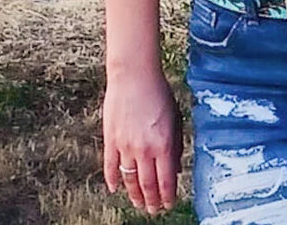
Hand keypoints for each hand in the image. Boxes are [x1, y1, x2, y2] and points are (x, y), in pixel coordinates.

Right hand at [103, 66, 181, 214]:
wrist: (134, 75)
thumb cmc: (158, 92)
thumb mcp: (175, 117)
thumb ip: (175, 144)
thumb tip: (174, 167)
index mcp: (164, 144)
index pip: (165, 181)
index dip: (167, 197)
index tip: (168, 205)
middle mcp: (144, 149)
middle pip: (147, 185)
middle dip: (151, 201)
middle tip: (153, 210)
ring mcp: (125, 146)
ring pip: (129, 180)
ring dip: (134, 195)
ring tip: (137, 203)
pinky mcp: (110, 140)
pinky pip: (110, 167)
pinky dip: (112, 180)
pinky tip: (114, 189)